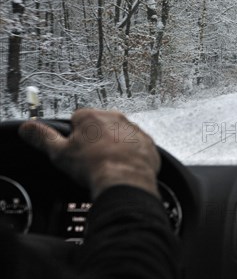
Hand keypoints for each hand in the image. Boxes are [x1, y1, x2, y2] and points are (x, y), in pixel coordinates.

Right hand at [18, 109, 160, 198]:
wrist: (125, 180)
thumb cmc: (94, 166)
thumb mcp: (59, 153)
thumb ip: (43, 137)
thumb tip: (28, 128)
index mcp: (91, 116)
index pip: (77, 121)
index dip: (74, 138)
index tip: (76, 151)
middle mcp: (115, 117)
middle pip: (99, 128)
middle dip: (94, 141)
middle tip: (91, 160)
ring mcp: (134, 129)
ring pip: (119, 136)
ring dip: (113, 147)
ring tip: (107, 165)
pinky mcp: (148, 142)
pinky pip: (136, 147)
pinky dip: (130, 155)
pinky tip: (123, 167)